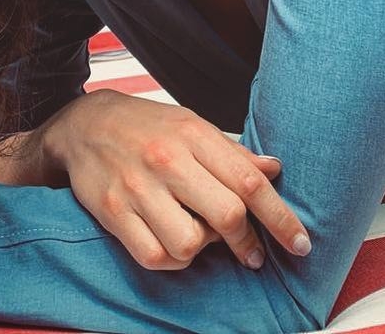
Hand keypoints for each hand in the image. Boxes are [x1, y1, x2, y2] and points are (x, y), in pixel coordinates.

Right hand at [0, 90, 310, 271]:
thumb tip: (274, 168)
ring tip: (201, 236)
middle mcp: (168, 161)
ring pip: (189, 244)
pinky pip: (154, 257)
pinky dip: (173, 260)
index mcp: (194, 135)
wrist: (84, 123)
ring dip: (203, 249)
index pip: (249, 181)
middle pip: (227, 214)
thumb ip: (232, 153)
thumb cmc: (147, 126)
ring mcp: (138, 188)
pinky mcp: (113, 212)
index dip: (280, 217)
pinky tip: (175, 244)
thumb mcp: (193, 126)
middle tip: (254, 252)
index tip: (300, 242)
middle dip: (248, 242)